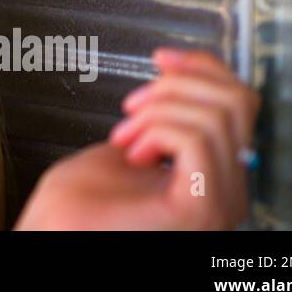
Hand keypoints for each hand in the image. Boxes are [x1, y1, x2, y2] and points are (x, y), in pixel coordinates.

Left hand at [13, 47, 260, 229]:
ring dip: (158, 110)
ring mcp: (218, 203)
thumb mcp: (129, 140)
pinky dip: (159, 130)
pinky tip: (134, 154)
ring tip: (126, 138)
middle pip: (238, 102)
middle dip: (178, 84)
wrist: (51, 234)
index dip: (203, 67)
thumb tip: (180, 75)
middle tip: (132, 108)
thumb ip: (166, 115)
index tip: (161, 58)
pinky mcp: (200, 210)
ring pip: (218, 115)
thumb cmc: (76, 203)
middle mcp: (227, 192)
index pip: (240, 103)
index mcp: (214, 174)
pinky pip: (198, 139)